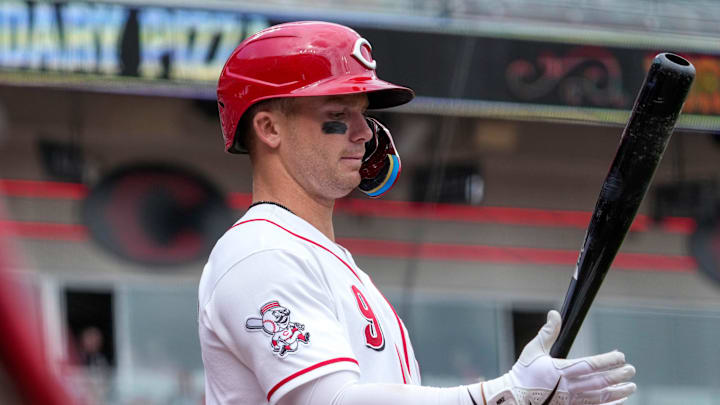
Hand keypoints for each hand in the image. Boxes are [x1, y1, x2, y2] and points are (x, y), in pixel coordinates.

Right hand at [481, 310, 635, 404]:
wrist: (515, 396)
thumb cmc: (523, 372)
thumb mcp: (533, 350)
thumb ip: (547, 332)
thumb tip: (554, 314)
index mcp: (560, 370)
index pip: (590, 365)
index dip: (607, 361)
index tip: (620, 356)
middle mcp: (568, 386)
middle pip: (600, 381)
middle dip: (618, 376)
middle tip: (631, 370)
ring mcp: (571, 399)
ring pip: (601, 396)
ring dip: (618, 391)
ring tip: (631, 386)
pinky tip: (620, 400)